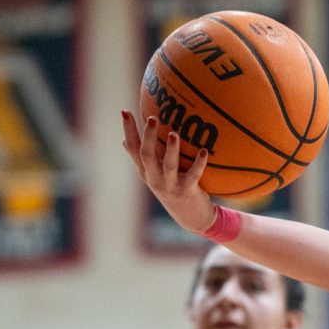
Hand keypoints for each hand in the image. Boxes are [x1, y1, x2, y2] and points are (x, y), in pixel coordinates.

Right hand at [120, 110, 215, 234]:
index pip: (133, 148)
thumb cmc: (175, 191)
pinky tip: (204, 150)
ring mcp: (170, 186)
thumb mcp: (155, 176)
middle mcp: (155, 178)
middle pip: (147, 155)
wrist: (192, 218)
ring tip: (173, 134)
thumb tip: (124, 140)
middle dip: (148, 136)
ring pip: (168, 165)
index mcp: (146, 172)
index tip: (124, 111)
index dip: (128, 130)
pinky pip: (194, 175)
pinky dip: (199, 163)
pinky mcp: (187, 192)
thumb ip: (143, 160)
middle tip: (152, 118)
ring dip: (171, 149)